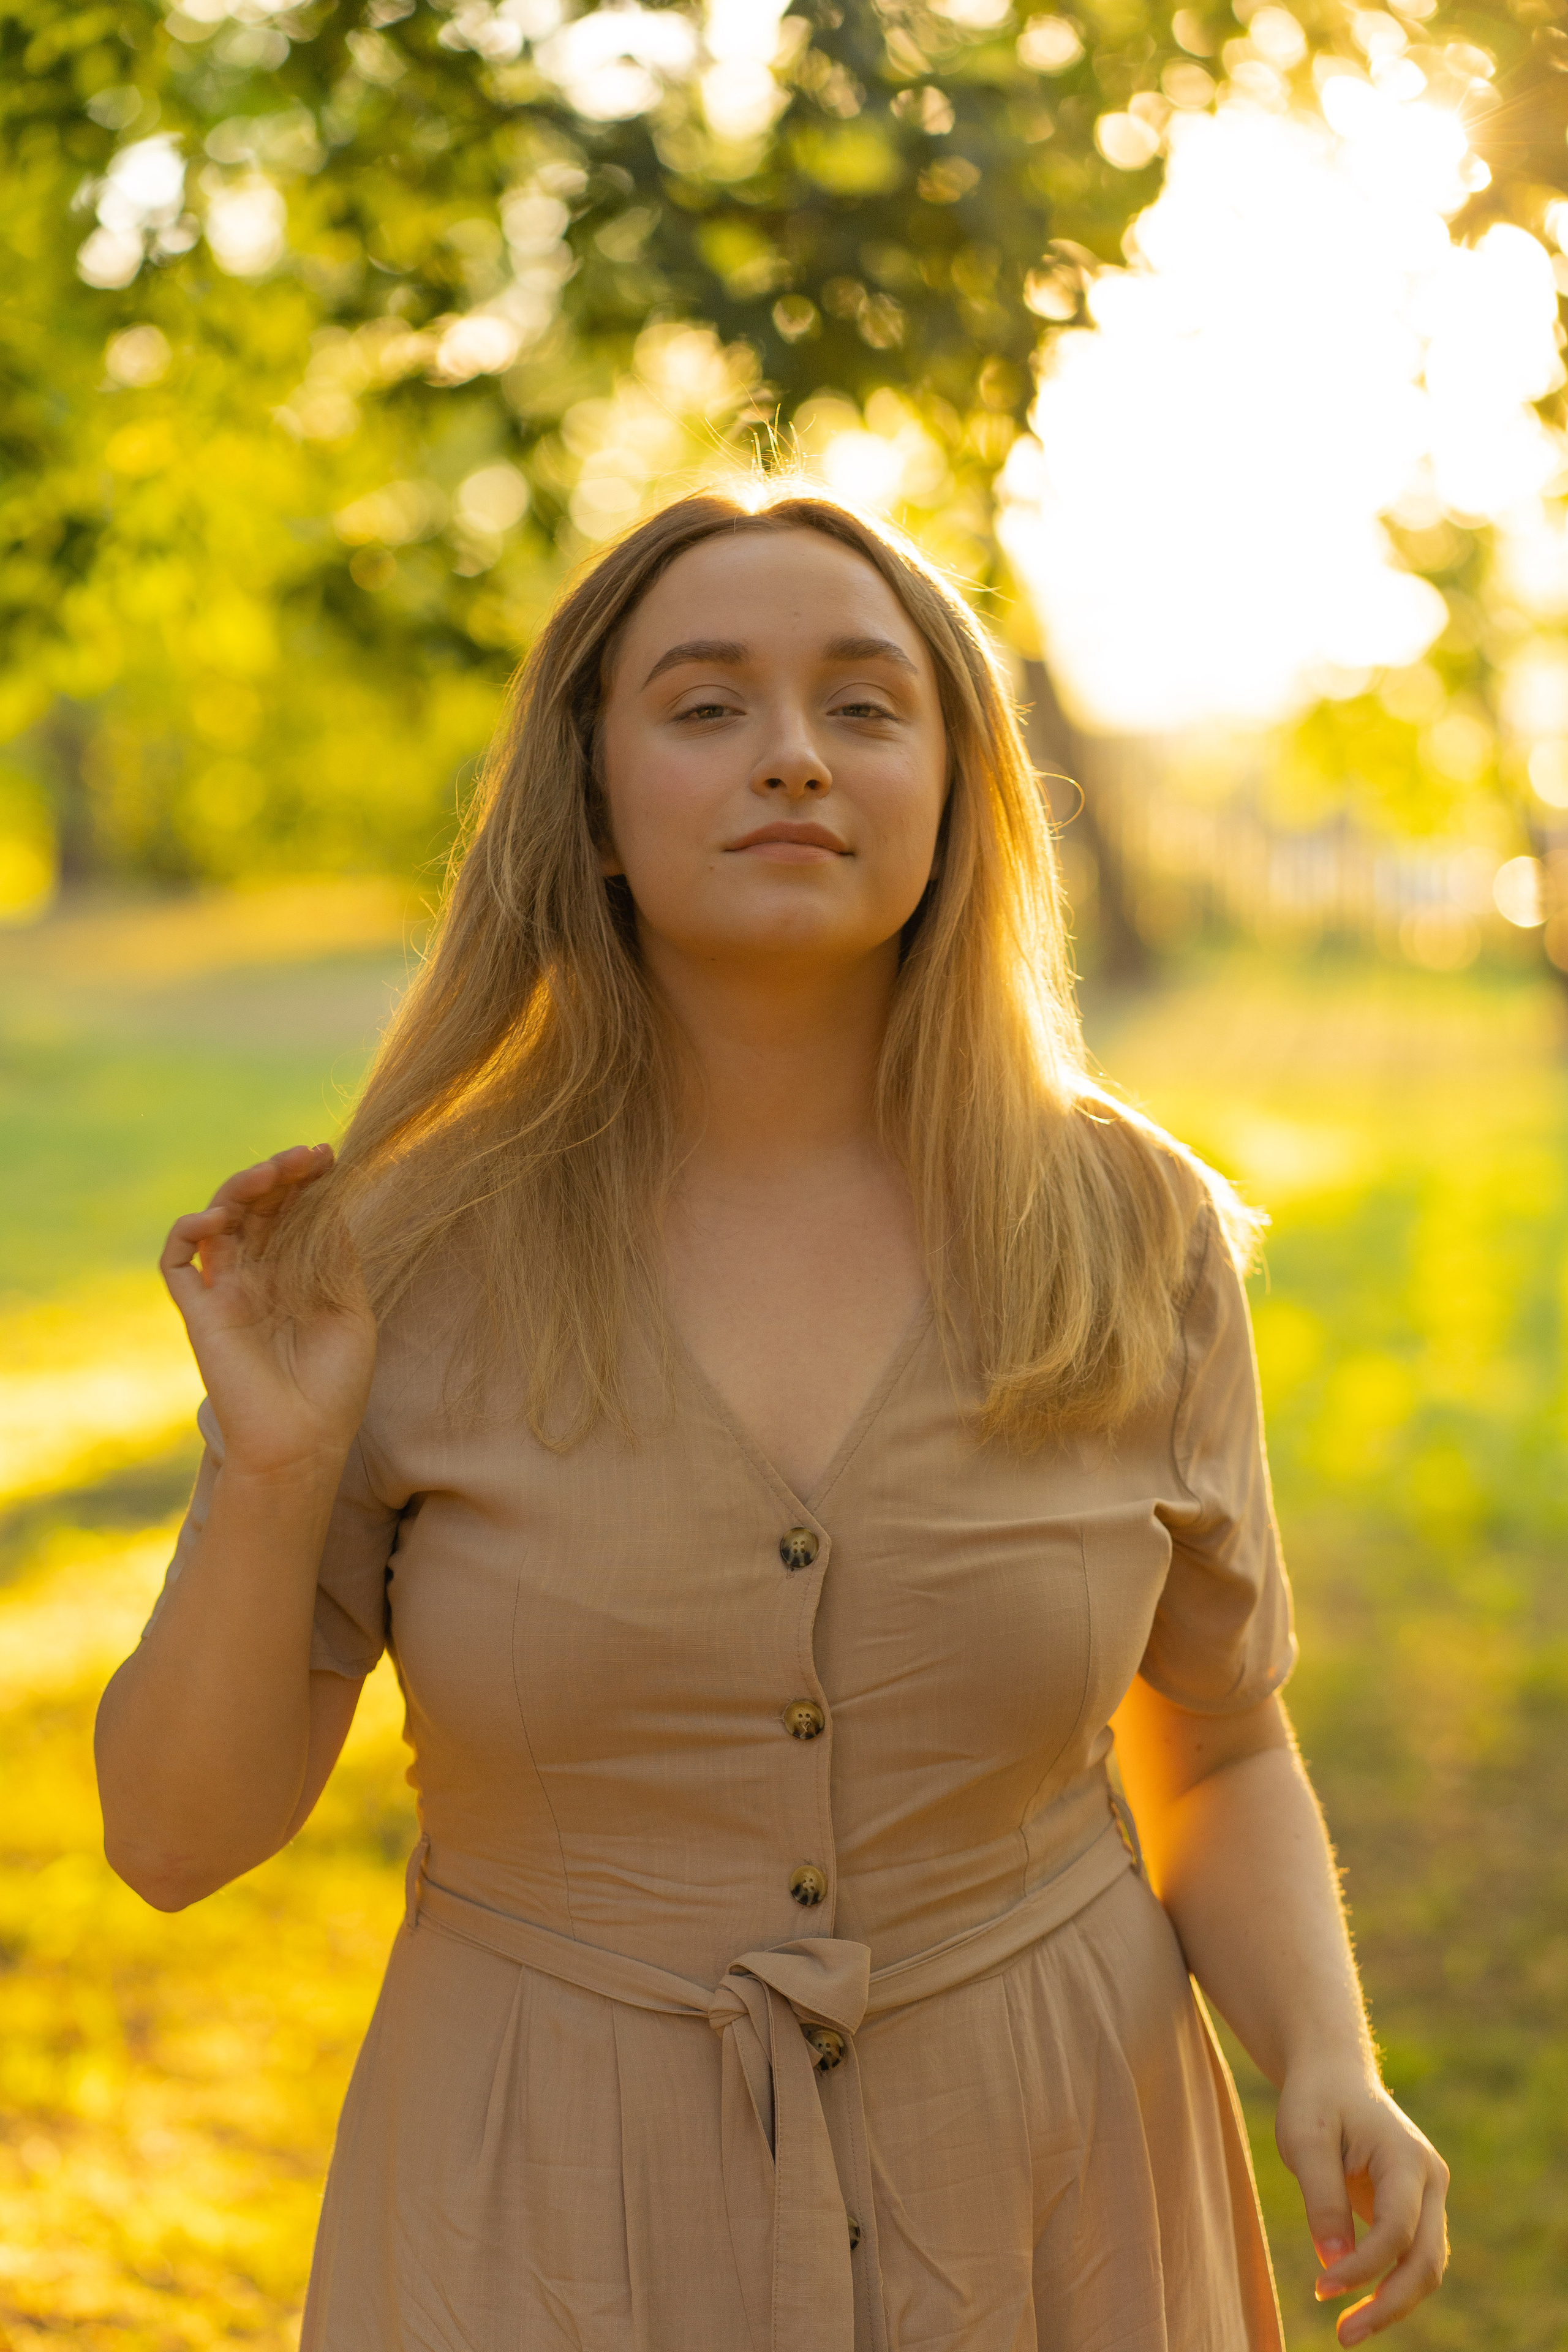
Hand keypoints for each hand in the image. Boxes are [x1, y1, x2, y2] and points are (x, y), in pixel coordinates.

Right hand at [160, 1146, 376, 1482]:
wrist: (303, 1445)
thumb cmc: (334, 1389)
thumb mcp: (349, 1313)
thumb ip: (336, 1261)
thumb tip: (331, 1205)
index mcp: (294, 1278)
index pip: (291, 1213)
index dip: (304, 1182)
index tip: (328, 1157)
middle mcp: (257, 1278)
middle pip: (257, 1208)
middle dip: (279, 1175)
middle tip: (306, 1156)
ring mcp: (225, 1292)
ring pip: (219, 1221)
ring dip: (241, 1188)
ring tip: (272, 1173)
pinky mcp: (199, 1312)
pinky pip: (176, 1261)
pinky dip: (190, 1229)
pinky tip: (219, 1217)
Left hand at [1276, 2060, 1448, 2343]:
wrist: (1334, 2073)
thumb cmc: (1315, 2100)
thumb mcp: (1304, 2138)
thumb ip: (1322, 2198)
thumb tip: (1333, 2263)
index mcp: (1407, 2157)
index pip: (1396, 2229)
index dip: (1363, 2267)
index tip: (1320, 2288)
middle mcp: (1430, 2180)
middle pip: (1425, 2260)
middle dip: (1389, 2304)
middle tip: (1343, 2336)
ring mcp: (1428, 2196)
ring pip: (1426, 2266)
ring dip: (1392, 2303)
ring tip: (1347, 2329)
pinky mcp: (1416, 2209)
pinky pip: (1412, 2257)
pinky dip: (1390, 2284)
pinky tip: (1357, 2303)